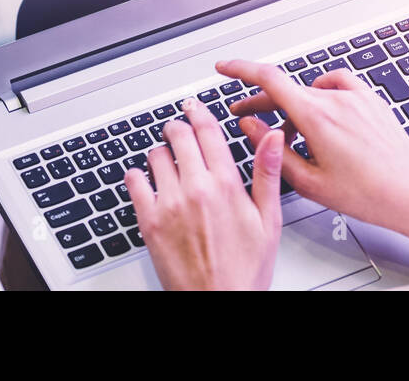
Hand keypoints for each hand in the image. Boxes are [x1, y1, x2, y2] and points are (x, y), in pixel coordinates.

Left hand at [123, 98, 283, 289]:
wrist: (218, 302)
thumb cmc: (245, 269)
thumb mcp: (268, 220)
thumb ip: (268, 173)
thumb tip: (273, 137)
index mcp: (226, 185)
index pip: (208, 132)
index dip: (199, 113)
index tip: (194, 107)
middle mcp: (195, 189)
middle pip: (178, 136)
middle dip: (178, 128)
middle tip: (179, 130)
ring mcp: (169, 204)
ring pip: (155, 156)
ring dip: (161, 152)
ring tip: (168, 160)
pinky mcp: (149, 222)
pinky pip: (134, 182)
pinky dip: (138, 176)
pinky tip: (146, 180)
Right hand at [216, 60, 408, 253]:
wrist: (408, 193)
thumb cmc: (365, 193)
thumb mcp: (307, 180)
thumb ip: (271, 149)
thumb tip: (249, 125)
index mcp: (316, 117)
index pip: (269, 79)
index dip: (241, 70)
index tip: (225, 68)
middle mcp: (336, 99)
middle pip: (288, 89)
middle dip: (263, 101)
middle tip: (247, 115)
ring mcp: (356, 97)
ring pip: (311, 91)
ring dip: (295, 106)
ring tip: (293, 134)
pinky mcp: (371, 100)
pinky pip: (338, 86)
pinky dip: (323, 95)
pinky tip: (322, 116)